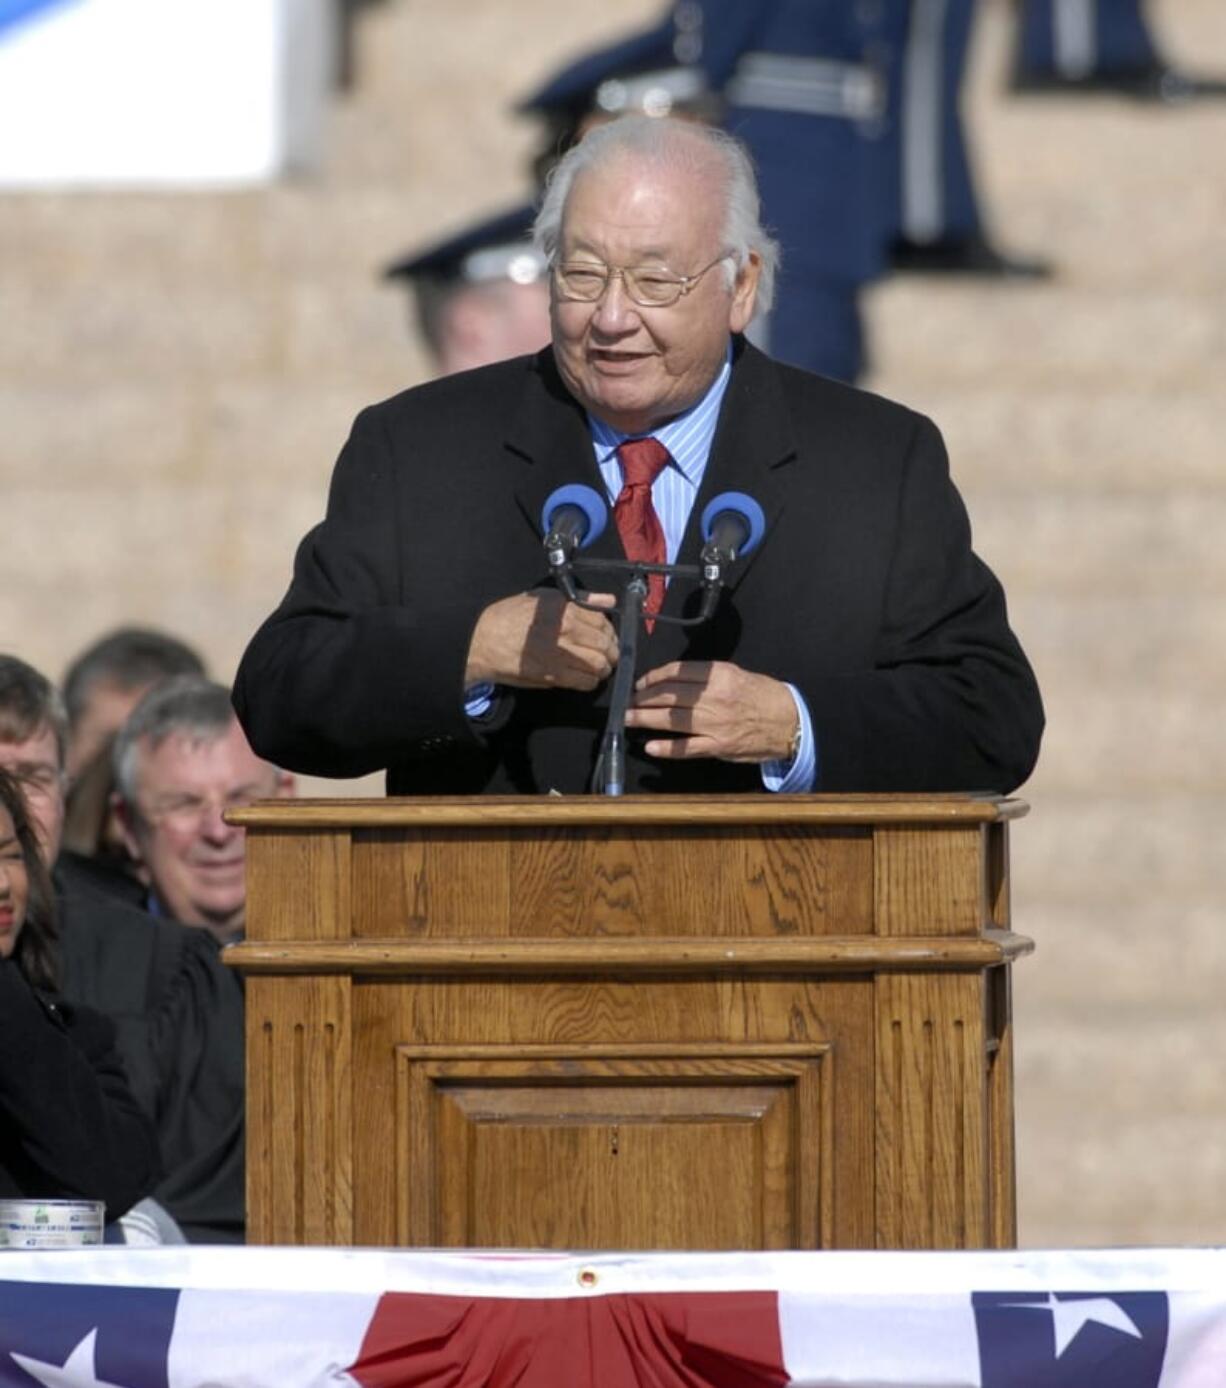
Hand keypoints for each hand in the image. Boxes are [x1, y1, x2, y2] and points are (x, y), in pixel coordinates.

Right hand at [465, 590, 617, 690]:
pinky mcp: (556, 675)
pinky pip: (586, 682)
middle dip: (611, 652)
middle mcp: (569, 630)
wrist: (484, 641)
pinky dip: (590, 681)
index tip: (606, 637)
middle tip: (606, 655)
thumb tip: (608, 600)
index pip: (603, 621)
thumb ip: (580, 600)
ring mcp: (563, 654)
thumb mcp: (543, 598)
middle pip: (606, 644)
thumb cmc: (509, 617)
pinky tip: (584, 677)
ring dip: (602, 668)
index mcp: (566, 608)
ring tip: (596, 668)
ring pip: (600, 665)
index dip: (608, 631)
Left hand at [626, 660, 798, 763]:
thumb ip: (707, 676)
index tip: (641, 684)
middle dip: (644, 699)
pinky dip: (667, 748)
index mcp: (719, 674)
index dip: (653, 677)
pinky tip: (650, 747)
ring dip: (646, 719)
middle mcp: (714, 697)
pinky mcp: (718, 746)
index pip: (677, 672)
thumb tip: (674, 680)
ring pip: (672, 720)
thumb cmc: (763, 695)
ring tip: (629, 719)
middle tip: (628, 703)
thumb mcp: (737, 674)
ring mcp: (715, 723)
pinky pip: (687, 748)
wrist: (790, 721)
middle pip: (669, 695)